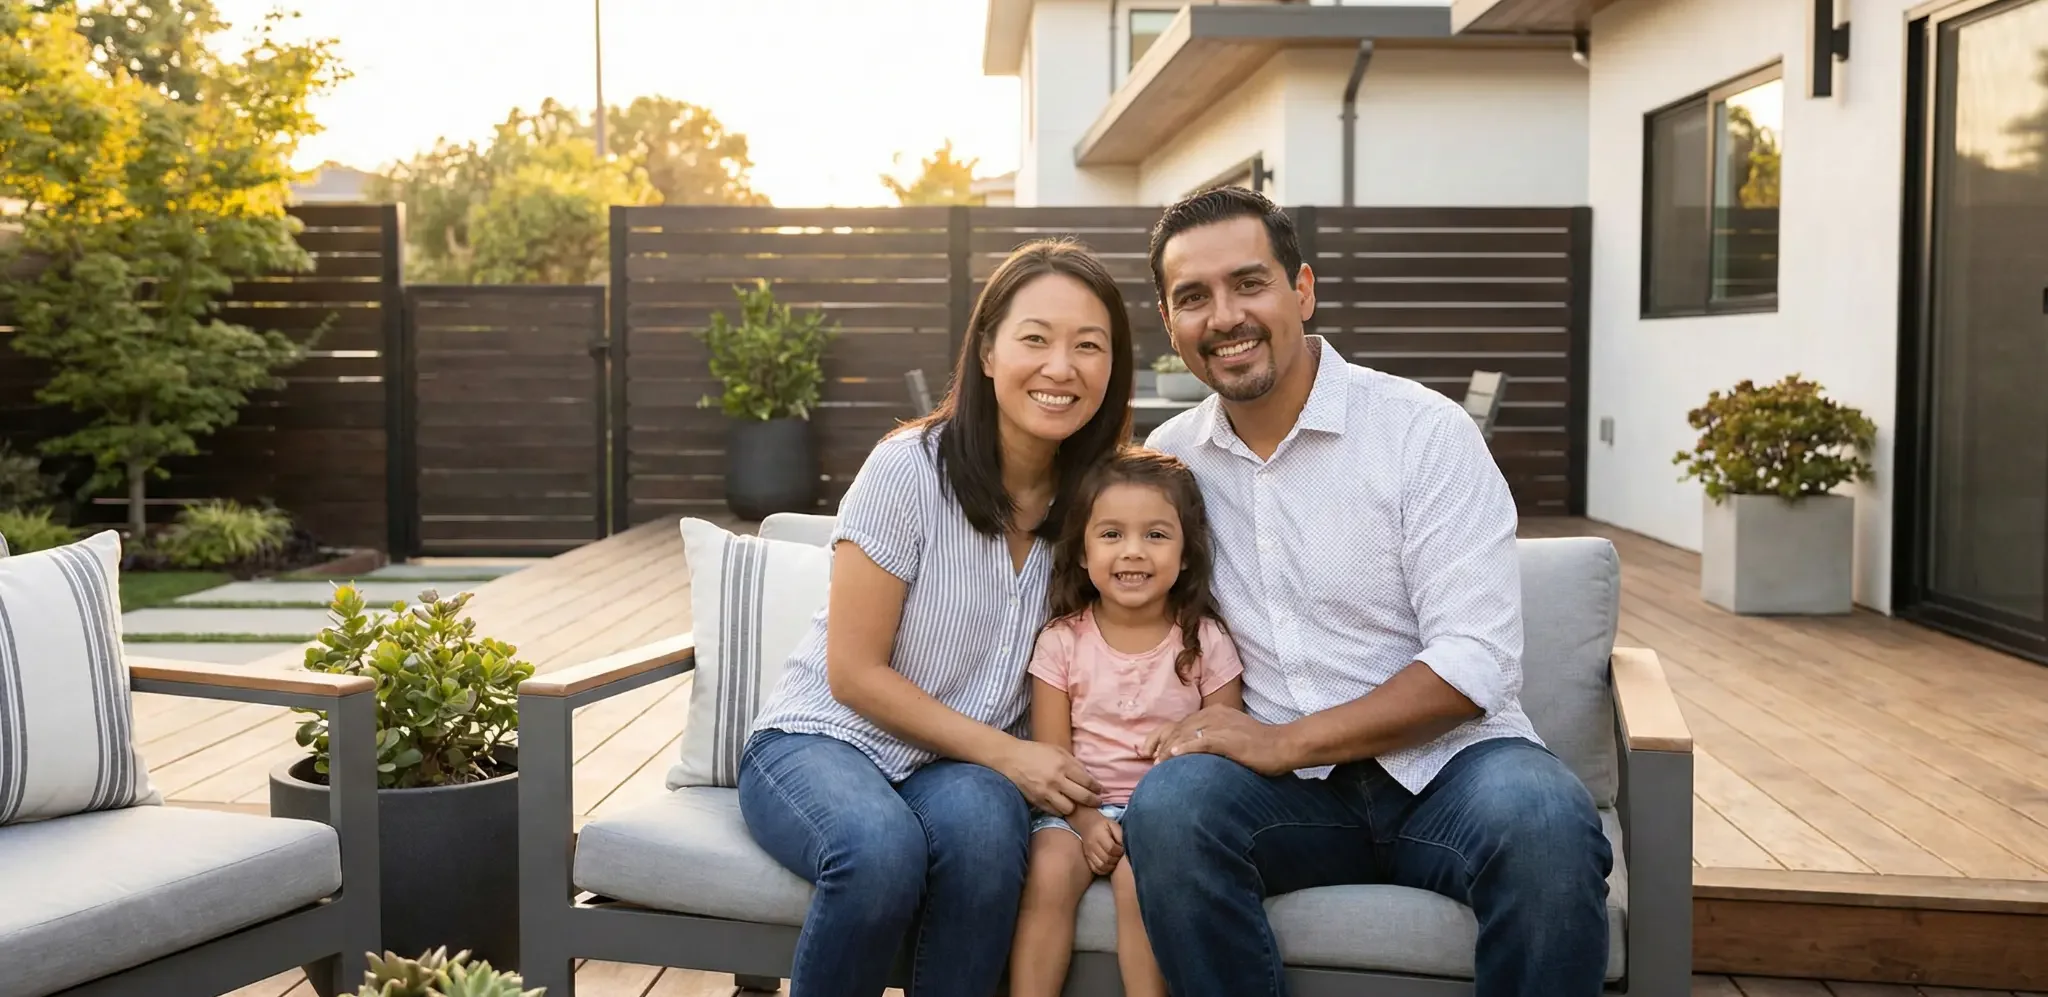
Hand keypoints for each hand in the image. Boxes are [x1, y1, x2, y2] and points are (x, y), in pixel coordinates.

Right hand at [998, 739, 1101, 814]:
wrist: (1011, 758)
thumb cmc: (1035, 752)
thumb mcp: (1057, 750)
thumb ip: (1074, 763)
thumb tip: (1088, 776)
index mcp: (1063, 764)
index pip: (1087, 781)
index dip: (1096, 788)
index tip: (1100, 791)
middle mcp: (1056, 780)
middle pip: (1082, 797)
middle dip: (1093, 801)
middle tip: (1097, 802)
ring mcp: (1046, 792)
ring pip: (1069, 808)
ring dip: (1075, 807)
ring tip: (1076, 803)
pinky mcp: (1037, 801)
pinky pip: (1055, 811)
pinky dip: (1061, 809)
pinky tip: (1062, 804)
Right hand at [1070, 808, 1122, 875]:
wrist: (1087, 824)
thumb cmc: (1103, 824)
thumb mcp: (1113, 824)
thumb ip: (1120, 835)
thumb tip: (1125, 846)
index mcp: (1099, 835)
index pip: (1111, 848)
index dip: (1119, 851)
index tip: (1123, 849)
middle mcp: (1092, 845)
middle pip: (1106, 859)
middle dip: (1117, 859)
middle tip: (1121, 856)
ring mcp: (1088, 853)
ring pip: (1101, 866)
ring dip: (1111, 866)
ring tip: (1116, 861)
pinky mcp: (1087, 858)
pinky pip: (1095, 869)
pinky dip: (1104, 870)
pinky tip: (1109, 865)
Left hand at [1143, 707, 1298, 776]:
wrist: (1283, 745)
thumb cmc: (1259, 746)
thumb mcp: (1231, 737)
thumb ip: (1211, 740)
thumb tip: (1191, 754)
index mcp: (1214, 713)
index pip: (1180, 724)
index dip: (1161, 736)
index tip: (1147, 751)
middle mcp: (1214, 715)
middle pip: (1178, 728)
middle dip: (1160, 743)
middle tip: (1146, 758)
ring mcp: (1221, 726)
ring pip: (1187, 735)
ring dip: (1169, 748)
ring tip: (1157, 762)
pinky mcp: (1229, 738)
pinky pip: (1203, 742)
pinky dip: (1187, 748)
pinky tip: (1175, 755)